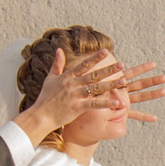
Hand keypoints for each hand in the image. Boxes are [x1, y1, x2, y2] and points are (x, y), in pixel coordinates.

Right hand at [17, 48, 164, 144]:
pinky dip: (106, 103)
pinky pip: (94, 104)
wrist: (40, 115)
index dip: (95, 58)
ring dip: (111, 85)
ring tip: (124, 81)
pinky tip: (117, 102)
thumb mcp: (50, 78)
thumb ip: (57, 64)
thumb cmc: (46, 98)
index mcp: (67, 77)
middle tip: (121, 64)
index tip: (106, 51)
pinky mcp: (77, 107)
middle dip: (108, 69)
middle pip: (94, 75)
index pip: (84, 65)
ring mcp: (75, 95)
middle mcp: (73, 84)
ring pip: (96, 88)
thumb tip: (59, 49)